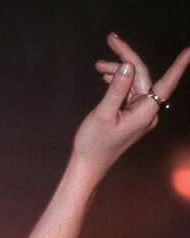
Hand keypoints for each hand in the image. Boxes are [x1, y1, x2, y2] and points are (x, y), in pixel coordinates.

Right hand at [72, 33, 189, 181]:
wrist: (87, 167)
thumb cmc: (94, 144)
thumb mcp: (103, 114)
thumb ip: (116, 89)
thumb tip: (127, 67)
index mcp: (145, 111)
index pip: (165, 82)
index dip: (178, 66)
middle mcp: (147, 111)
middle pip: (142, 77)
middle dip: (125, 59)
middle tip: (110, 41)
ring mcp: (140, 114)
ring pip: (134, 83)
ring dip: (118, 71)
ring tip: (99, 67)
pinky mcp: (131, 116)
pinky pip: (129, 93)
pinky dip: (118, 83)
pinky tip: (105, 78)